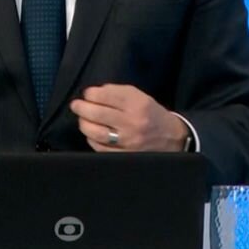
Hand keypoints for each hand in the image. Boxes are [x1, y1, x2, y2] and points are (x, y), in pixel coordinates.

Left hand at [69, 84, 189, 151]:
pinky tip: (91, 134)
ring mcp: (128, 141)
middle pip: (97, 114)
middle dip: (81, 108)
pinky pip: (100, 149)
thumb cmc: (151, 114)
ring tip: (82, 119)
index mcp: (137, 104)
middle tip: (76, 105)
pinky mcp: (125, 155)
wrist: (172, 138)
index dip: (90, 94)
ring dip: (84, 124)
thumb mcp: (139, 96)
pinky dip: (91, 140)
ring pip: (96, 132)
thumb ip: (116, 92)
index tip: (87, 94)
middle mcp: (133, 122)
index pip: (106, 96)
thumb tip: (92, 93)